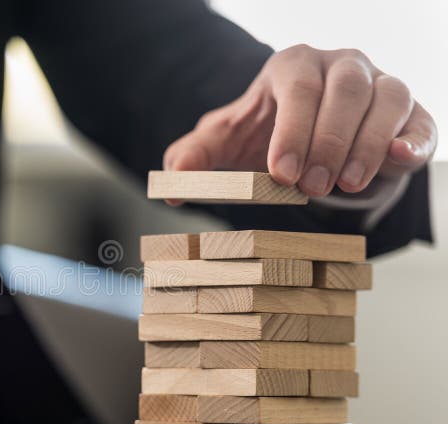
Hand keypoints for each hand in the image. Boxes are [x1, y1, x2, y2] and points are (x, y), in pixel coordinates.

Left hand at [163, 45, 436, 199]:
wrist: (306, 142)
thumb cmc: (264, 136)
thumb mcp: (225, 143)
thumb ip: (194, 156)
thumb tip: (173, 178)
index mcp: (294, 65)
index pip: (298, 86)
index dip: (292, 129)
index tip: (282, 173)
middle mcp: (342, 65)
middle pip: (346, 90)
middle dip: (328, 141)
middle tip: (309, 188)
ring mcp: (380, 84)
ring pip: (388, 99)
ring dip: (367, 145)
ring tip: (343, 186)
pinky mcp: (410, 114)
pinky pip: (421, 121)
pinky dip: (414, 141)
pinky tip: (398, 160)